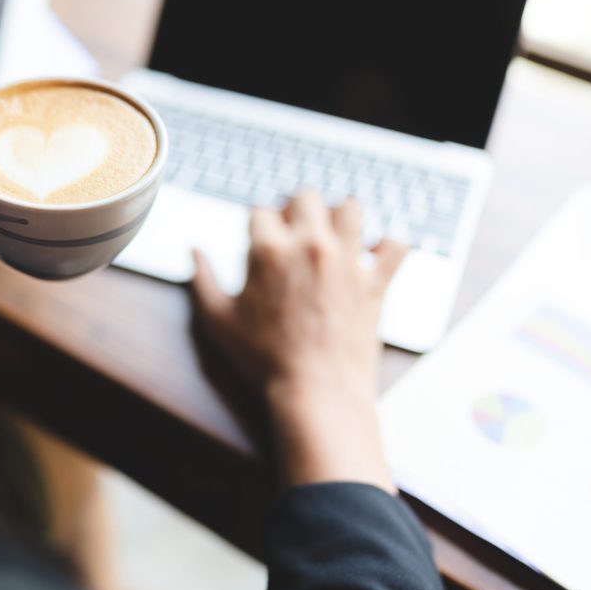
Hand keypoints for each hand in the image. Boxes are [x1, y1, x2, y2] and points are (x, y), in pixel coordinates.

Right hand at [191, 191, 406, 492]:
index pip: (261, 210)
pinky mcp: (376, 282)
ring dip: (340, 215)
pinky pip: (396, 244)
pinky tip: (374, 253)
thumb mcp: (217, 320)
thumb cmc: (262, 360)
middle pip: (306, 197)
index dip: (257, 222)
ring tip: (332, 233)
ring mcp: (348, 261)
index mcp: (268, 250)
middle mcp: (310, 245)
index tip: (259, 238)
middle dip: (296, 208)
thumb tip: (194, 250)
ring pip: (351, 207)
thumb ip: (202, 279)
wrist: (315, 392)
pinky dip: (389, 244)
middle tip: (293, 230)